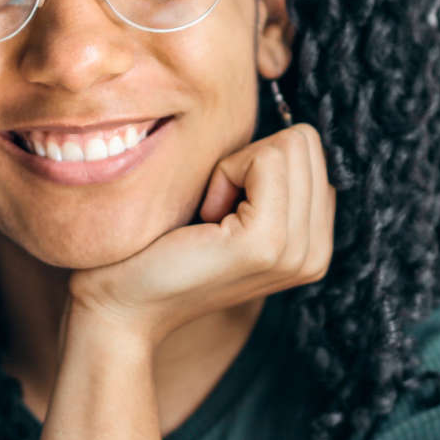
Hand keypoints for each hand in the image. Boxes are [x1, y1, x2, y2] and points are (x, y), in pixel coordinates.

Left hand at [68, 123, 334, 348]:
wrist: (122, 305)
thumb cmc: (161, 251)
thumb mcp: (232, 212)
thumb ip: (272, 182)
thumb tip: (288, 133)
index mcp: (314, 245)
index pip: (313, 153)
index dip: (258, 163)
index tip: (222, 206)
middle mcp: (316, 253)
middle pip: (306, 143)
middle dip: (251, 160)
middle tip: (213, 210)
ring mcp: (296, 251)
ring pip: (289, 146)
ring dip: (236, 167)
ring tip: (209, 216)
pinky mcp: (267, 242)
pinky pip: (265, 159)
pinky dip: (226, 173)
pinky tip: (204, 216)